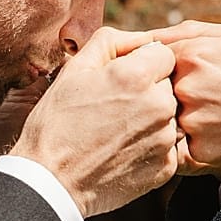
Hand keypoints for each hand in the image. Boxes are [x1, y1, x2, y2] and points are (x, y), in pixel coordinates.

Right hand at [12, 28, 180, 216]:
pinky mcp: (166, 167)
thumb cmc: (57, 122)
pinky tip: (122, 150)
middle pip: (169, 84)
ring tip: (116, 130)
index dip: (144, 63)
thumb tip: (143, 38)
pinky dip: (150, 146)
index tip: (123, 79)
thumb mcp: (75, 69)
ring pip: (169, 115)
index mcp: (138, 76)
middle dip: (149, 90)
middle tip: (115, 107)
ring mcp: (165, 139)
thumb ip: (112, 41)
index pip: (164, 54)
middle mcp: (160, 106)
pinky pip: (167, 145)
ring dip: (151, 118)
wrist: (51, 182)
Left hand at [154, 22, 220, 174]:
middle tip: (206, 99)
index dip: (167, 70)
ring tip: (215, 117)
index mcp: (190, 54)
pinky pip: (180, 148)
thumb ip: (186, 32)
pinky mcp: (200, 151)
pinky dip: (193, 144)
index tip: (187, 77)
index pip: (152, 62)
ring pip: (167, 121)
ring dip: (182, 121)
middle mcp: (186, 87)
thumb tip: (146, 37)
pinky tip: (218, 136)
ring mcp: (192, 121)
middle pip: (157, 93)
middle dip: (172, 96)